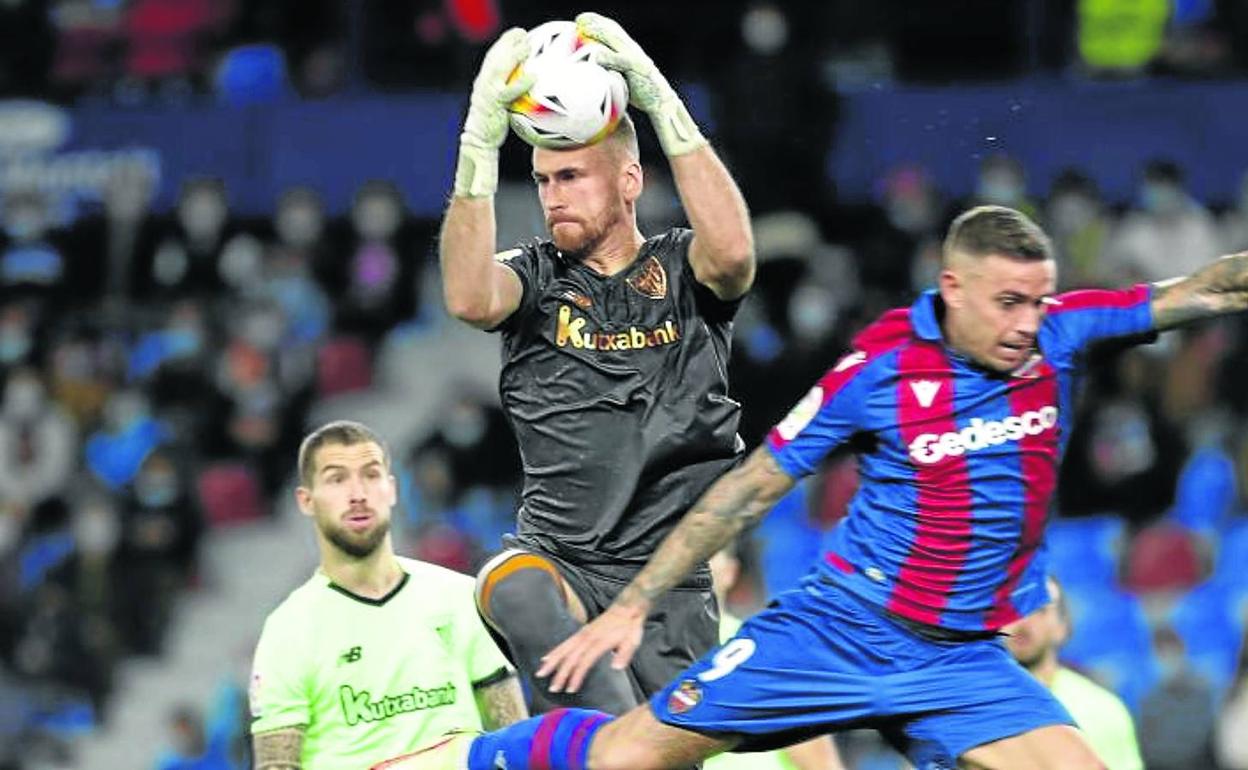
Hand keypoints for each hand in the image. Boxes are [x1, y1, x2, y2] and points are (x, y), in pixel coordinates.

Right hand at [455, 28, 534, 196]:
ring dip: (512, 56)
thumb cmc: (490, 135)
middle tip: (522, 34)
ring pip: (498, 71)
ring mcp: (486, 98)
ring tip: (526, 45)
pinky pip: (508, 94)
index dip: (502, 47)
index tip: (515, 37)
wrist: (476, 151)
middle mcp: (482, 89)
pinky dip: (519, 84)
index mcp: (483, 89)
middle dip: (506, 45)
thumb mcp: (499, 112)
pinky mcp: (492, 109)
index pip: (492, 63)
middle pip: (494, 61)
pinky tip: (533, 77)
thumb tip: (528, 94)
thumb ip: (509, 99)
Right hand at [535, 601, 646, 693]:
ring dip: (552, 662)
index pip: (584, 661)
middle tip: (553, 688)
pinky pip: (565, 643)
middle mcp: (588, 637)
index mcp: (600, 642)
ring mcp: (583, 634)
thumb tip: (616, 667)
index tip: (570, 689)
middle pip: (570, 657)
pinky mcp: (582, 632)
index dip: (576, 675)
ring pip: (563, 649)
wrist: (627, 607)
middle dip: (560, 673)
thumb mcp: (633, 640)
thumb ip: (624, 654)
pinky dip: (555, 651)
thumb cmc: (630, 626)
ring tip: (541, 673)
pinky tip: (546, 659)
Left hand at [575, 12, 706, 156]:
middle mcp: (633, 51)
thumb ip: (613, 67)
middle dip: (597, 22)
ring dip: (600, 33)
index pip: (613, 31)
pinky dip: (609, 57)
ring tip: (584, 28)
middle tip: (579, 19)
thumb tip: (594, 66)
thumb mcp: (626, 76)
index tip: (581, 19)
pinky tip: (596, 56)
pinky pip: (622, 61)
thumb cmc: (642, 91)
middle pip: (614, 31)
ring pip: (617, 41)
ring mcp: (636, 59)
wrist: (663, 102)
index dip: (598, 22)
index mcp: (630, 51)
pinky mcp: (638, 69)